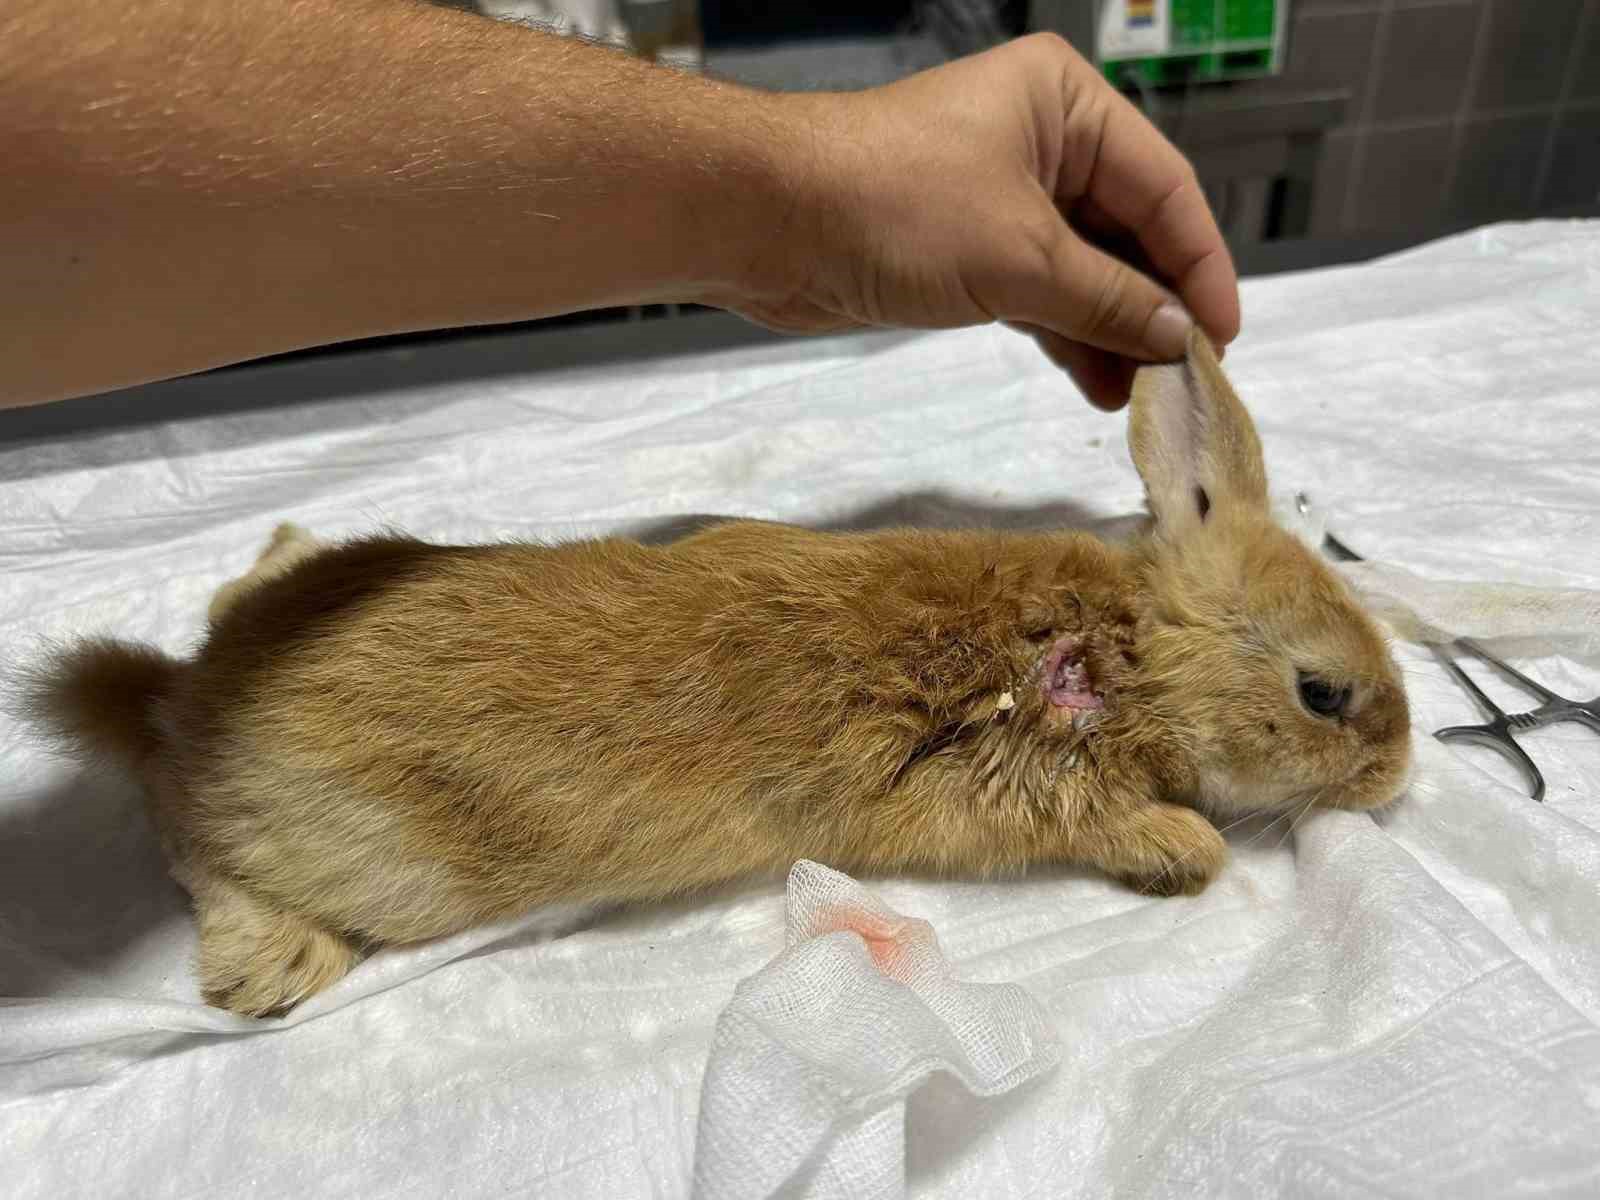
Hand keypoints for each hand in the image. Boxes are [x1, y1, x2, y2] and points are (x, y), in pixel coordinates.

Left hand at [727, 34, 1239, 409]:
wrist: (771, 224)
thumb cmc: (892, 205)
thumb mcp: (1021, 256)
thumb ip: (1108, 300)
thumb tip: (1179, 338)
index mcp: (1067, 106)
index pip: (1165, 189)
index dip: (1201, 267)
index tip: (1225, 338)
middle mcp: (1043, 143)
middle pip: (1128, 232)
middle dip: (1156, 307)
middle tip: (1188, 380)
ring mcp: (1003, 199)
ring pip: (1084, 271)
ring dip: (1114, 333)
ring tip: (1144, 398)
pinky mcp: (967, 252)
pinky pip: (1040, 295)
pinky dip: (1068, 337)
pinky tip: (1099, 384)